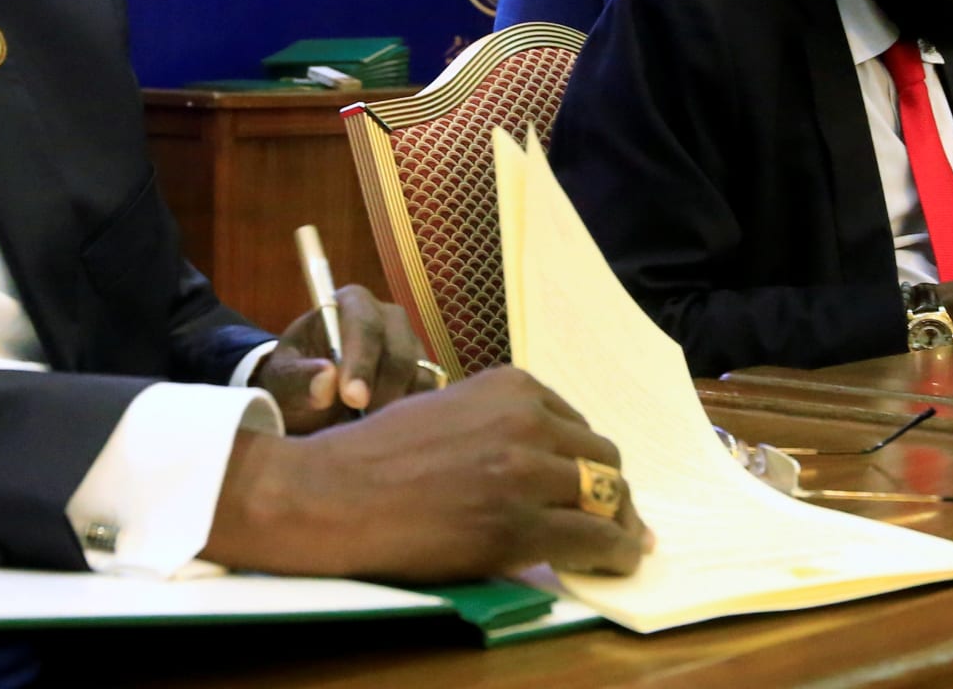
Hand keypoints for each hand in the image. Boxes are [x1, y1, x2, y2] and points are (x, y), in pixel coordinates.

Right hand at [205, 367, 651, 581]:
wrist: (335, 493)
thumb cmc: (378, 455)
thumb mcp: (447, 410)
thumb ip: (499, 423)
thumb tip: (542, 456)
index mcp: (509, 388)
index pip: (578, 425)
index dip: (585, 461)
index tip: (586, 485)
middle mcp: (526, 421)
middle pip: (602, 459)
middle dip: (609, 492)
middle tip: (608, 520)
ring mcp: (525, 472)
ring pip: (607, 498)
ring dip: (617, 524)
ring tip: (615, 545)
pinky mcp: (520, 524)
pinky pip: (595, 541)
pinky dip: (613, 555)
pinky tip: (611, 564)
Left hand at [253, 284, 435, 433]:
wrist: (308, 397)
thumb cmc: (294, 380)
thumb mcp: (283, 380)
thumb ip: (298, 379)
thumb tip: (326, 378)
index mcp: (351, 304)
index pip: (364, 326)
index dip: (360, 362)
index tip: (352, 399)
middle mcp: (388, 318)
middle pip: (399, 352)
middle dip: (382, 391)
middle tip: (363, 427)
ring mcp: (411, 345)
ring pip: (419, 375)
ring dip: (397, 408)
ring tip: (371, 435)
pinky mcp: (425, 374)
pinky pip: (430, 396)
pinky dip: (415, 417)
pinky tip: (391, 435)